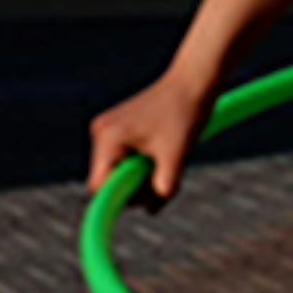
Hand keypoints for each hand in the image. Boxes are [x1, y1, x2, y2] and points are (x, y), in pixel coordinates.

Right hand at [84, 69, 219, 203]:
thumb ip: (162, 188)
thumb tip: (149, 210)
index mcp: (109, 138)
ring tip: (166, 159)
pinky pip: (123, 160)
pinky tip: (161, 151)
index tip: (141, 203)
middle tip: (166, 175)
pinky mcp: (117, 128)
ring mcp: (107, 129)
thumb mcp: (176, 157)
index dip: (118, 200)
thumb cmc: (186, 115)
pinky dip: (142, 164)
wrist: (194, 81)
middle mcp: (101, 132)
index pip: (99, 186)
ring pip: (117, 171)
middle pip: (107, 181)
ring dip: (140, 175)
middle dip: (135, 187)